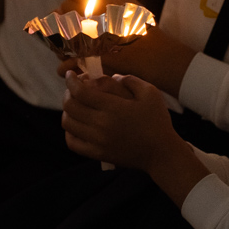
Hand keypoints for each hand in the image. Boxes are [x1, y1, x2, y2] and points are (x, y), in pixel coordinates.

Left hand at [61, 71, 184, 171]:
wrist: (161, 153)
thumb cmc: (157, 121)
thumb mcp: (150, 93)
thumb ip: (130, 79)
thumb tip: (112, 76)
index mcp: (113, 108)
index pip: (80, 92)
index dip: (71, 81)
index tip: (71, 74)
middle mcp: (101, 125)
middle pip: (70, 106)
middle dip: (67, 93)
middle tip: (72, 88)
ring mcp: (97, 141)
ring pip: (68, 124)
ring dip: (67, 111)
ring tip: (74, 105)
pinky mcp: (97, 154)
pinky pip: (72, 143)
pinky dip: (69, 131)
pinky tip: (76, 124)